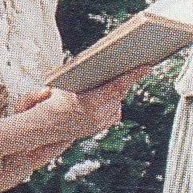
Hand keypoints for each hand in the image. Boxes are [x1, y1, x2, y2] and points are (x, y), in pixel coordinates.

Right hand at [29, 68, 150, 143]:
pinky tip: (106, 99)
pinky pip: (113, 114)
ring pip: (117, 104)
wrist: (45, 126)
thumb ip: (83, 74)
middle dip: (124, 81)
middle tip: (131, 68)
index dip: (133, 75)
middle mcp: (97, 115)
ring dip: (116, 93)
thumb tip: (101, 63)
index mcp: (89, 101)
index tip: (147, 67)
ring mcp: (99, 124)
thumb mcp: (66, 83)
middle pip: (119, 94)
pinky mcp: (98, 129)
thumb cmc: (53, 100)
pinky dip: (112, 105)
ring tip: (111, 83)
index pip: (117, 85)